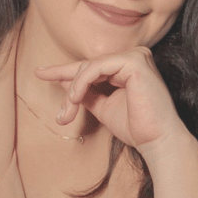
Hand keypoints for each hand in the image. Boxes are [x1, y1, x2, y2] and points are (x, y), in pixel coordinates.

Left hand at [36, 47, 187, 156]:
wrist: (157, 141)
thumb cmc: (135, 127)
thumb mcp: (103, 106)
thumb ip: (86, 93)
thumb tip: (62, 81)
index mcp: (128, 66)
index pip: (91, 66)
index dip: (63, 71)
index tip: (40, 73)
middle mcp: (134, 56)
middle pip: (87, 66)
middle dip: (69, 91)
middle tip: (62, 116)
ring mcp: (135, 56)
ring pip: (89, 67)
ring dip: (73, 90)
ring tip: (68, 112)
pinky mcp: (134, 61)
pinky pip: (97, 68)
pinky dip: (82, 82)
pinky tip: (76, 98)